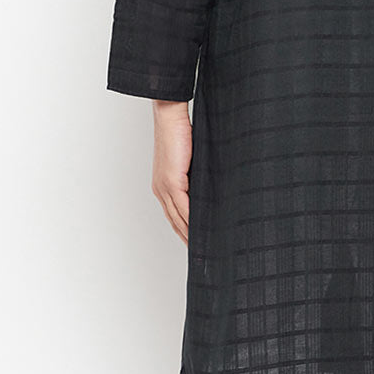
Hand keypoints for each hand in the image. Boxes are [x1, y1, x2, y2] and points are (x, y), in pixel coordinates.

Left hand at [152, 100, 192, 242]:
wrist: (170, 117)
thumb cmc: (180, 132)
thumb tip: (211, 188)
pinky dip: (194, 221)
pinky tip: (204, 231)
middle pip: (176, 223)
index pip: (175, 216)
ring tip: (206, 249)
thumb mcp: (191, 161)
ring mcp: (165, 187)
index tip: (197, 246)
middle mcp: (161, 190)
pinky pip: (184, 208)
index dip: (185, 232)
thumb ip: (197, 177)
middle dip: (189, 240)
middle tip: (204, 256)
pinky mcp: (172, 182)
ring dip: (191, 235)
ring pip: (179, 219)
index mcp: (163, 187)